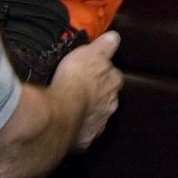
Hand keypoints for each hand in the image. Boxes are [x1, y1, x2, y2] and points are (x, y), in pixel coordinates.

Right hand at [51, 31, 122, 150]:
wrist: (63, 110)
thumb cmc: (76, 79)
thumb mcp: (90, 52)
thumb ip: (104, 46)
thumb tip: (114, 38)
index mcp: (113, 83)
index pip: (114, 76)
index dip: (104, 73)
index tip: (95, 71)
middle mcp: (110, 105)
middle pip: (108, 99)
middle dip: (98, 96)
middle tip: (81, 90)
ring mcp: (98, 124)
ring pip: (97, 117)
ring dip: (88, 113)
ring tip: (72, 107)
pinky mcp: (85, 139)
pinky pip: (82, 134)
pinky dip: (76, 129)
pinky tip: (66, 124)